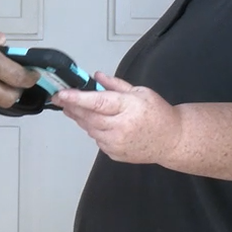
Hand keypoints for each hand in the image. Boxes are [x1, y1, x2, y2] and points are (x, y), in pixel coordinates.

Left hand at [51, 73, 183, 163]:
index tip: (61, 94)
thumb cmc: (158, 114)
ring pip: (89, 129)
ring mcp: (116, 143)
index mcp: (129, 108)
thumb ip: (116, 84)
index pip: (97, 102)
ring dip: (80, 118)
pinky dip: (93, 129)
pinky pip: (97, 139)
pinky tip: (97, 123)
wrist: (171, 140)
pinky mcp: (114, 154)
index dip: (77, 98)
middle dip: (72, 106)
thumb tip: (96, 77)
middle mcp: (121, 127)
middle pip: (88, 117)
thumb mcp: (141, 91)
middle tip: (60, 98)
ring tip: (74, 108)